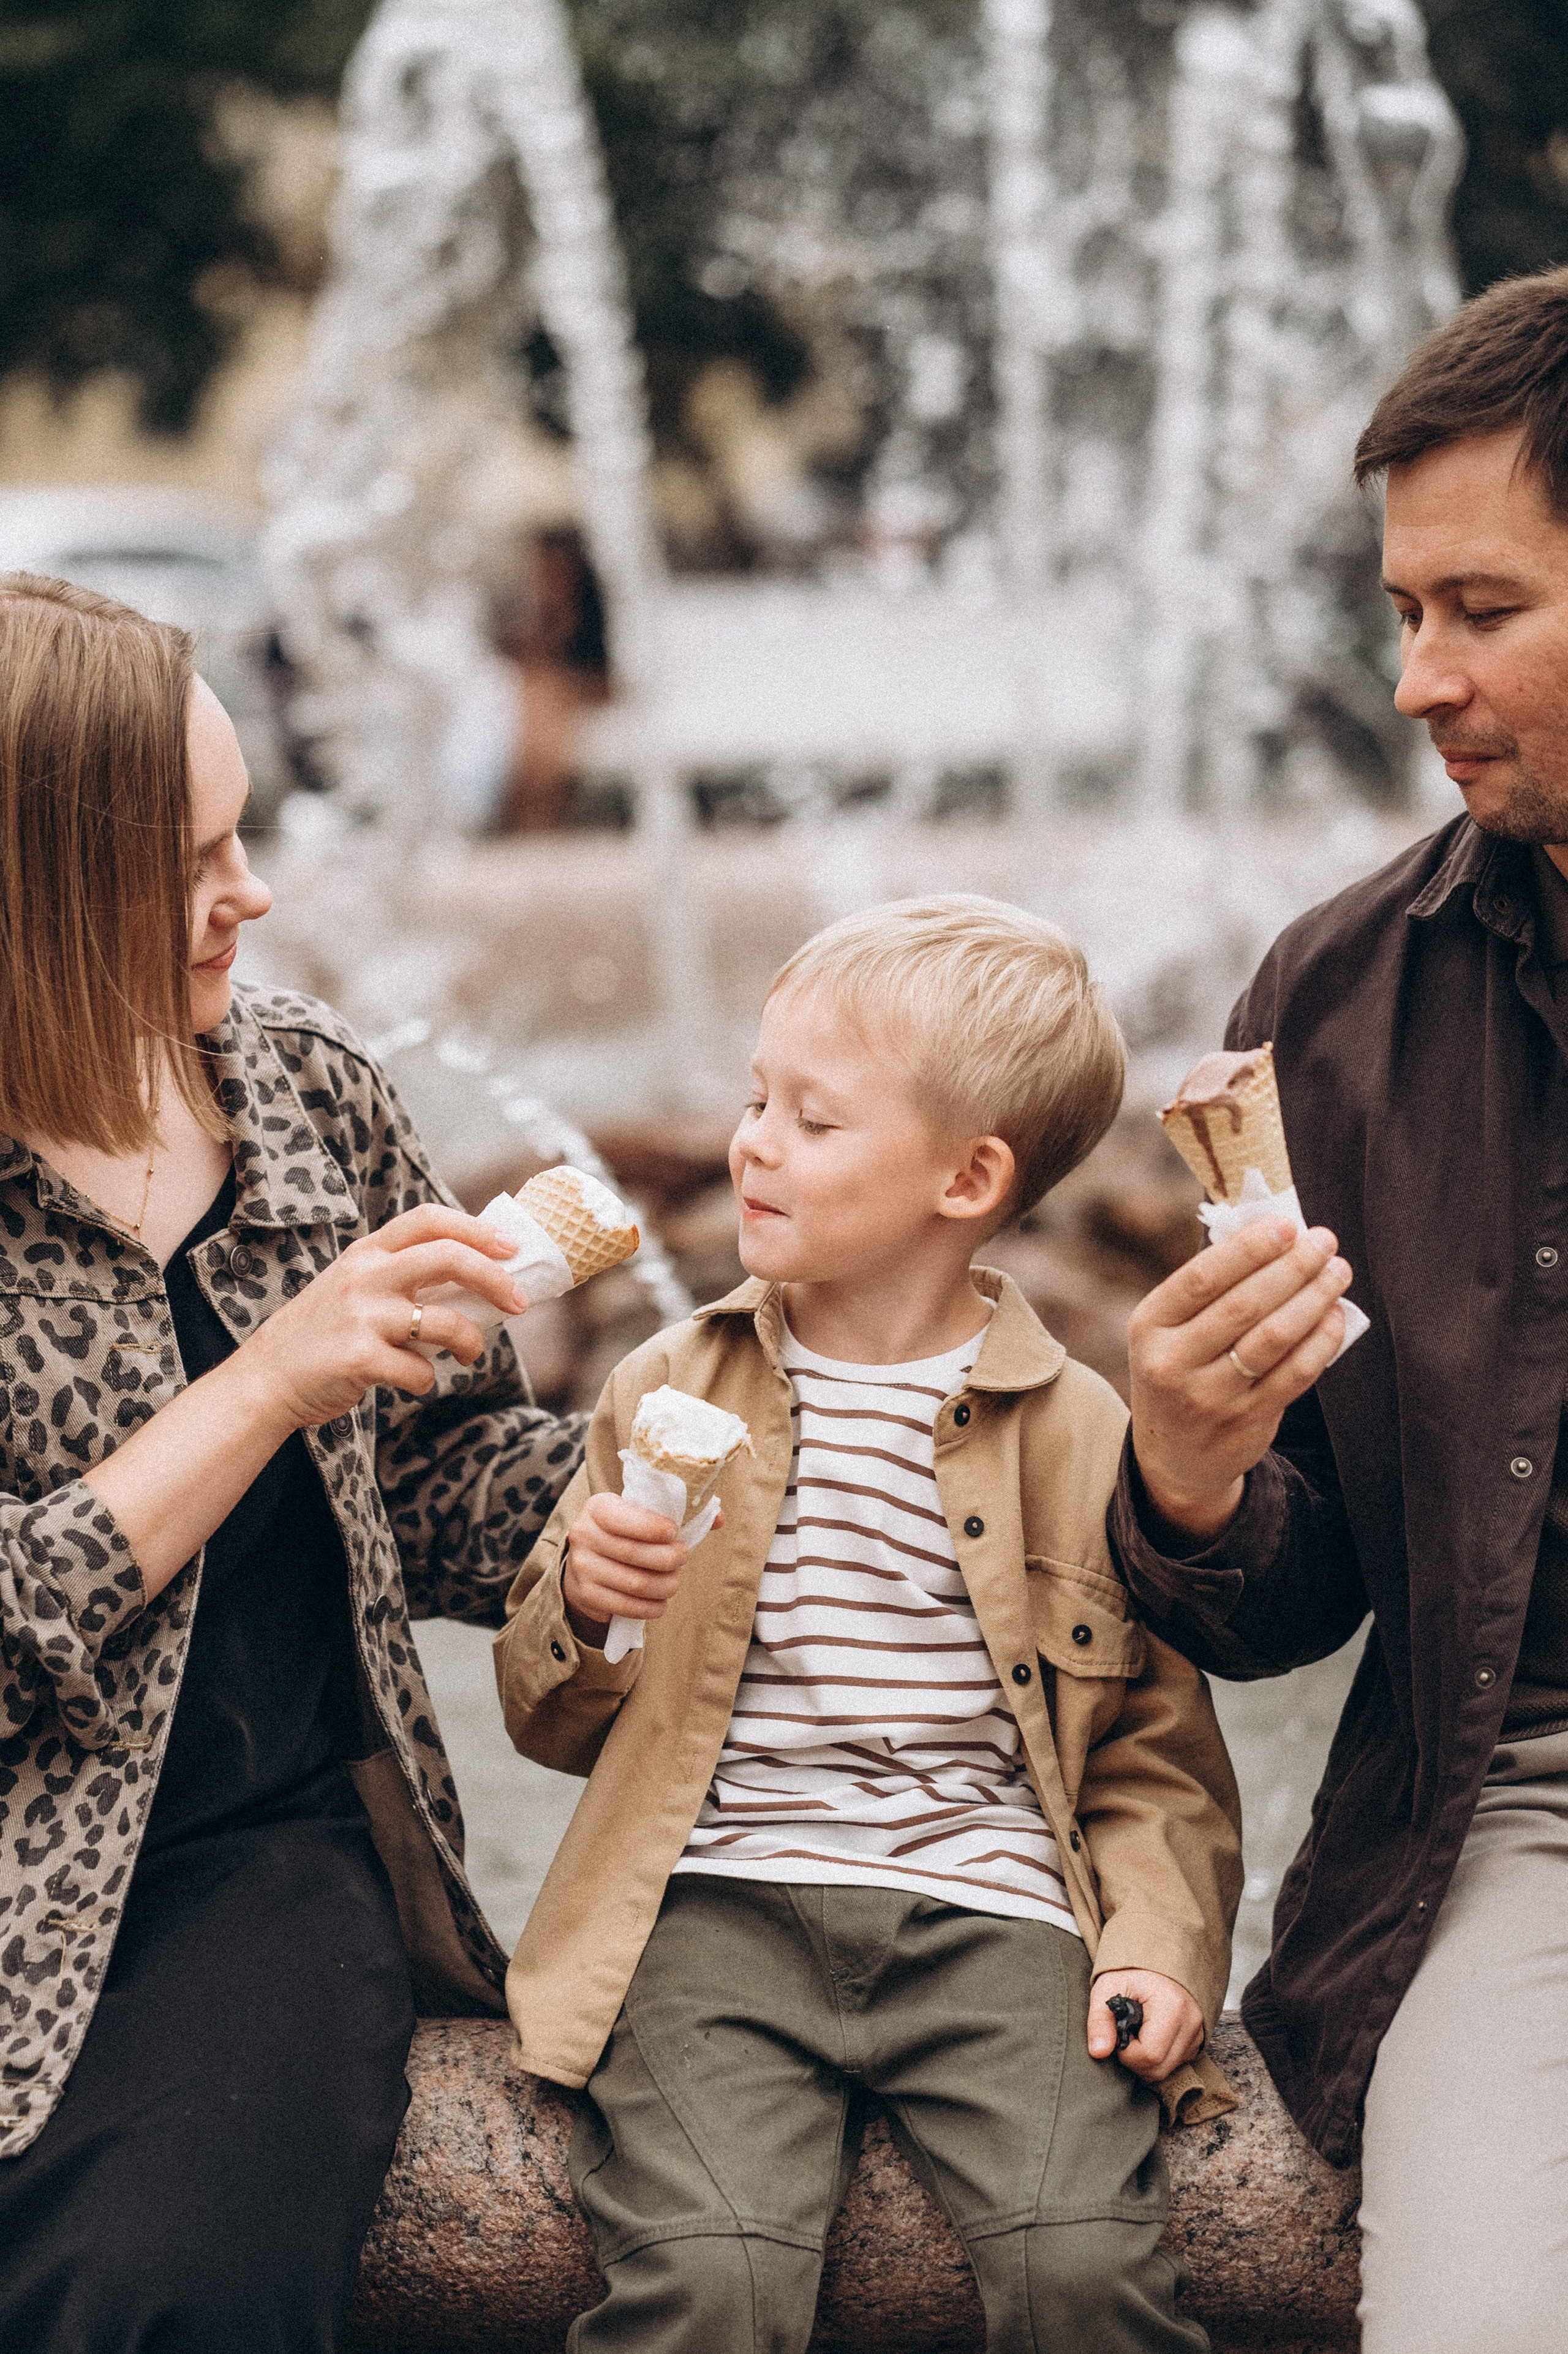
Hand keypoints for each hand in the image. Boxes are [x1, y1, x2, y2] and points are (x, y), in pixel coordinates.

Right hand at [235, 1203, 526, 1429]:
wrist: (266, 1378)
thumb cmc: (323, 1333)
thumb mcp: (355, 1287)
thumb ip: (401, 1275)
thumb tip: (474, 1274)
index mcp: (366, 1252)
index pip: (428, 1219)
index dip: (476, 1229)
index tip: (510, 1247)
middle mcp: (364, 1276)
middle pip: (448, 1258)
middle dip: (494, 1278)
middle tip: (518, 1302)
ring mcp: (361, 1316)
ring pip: (444, 1321)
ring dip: (471, 1342)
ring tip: (471, 1355)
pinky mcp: (360, 1358)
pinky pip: (420, 1371)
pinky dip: (426, 1380)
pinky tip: (412, 1380)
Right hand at [563, 1491, 700, 1640]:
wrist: (588, 1561)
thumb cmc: (625, 1532)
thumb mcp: (640, 1514)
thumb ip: (678, 1513)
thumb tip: (719, 1518)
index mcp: (598, 1508)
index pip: (623, 1518)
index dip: (652, 1527)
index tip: (675, 1533)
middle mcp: (583, 1535)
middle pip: (633, 1553)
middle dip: (667, 1559)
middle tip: (683, 1557)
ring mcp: (582, 1567)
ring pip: (634, 1583)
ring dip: (665, 1585)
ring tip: (675, 1580)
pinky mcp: (586, 1595)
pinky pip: (625, 1606)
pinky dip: (650, 1607)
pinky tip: (661, 1602)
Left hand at [1088, 1969, 1203, 2082]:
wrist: (1158, 1951)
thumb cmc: (1131, 1967)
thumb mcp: (1108, 1985)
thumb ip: (1100, 2019)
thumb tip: (1098, 2052)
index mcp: (1172, 2005)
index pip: (1149, 2055)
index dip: (1126, 2053)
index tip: (1118, 2033)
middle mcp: (1191, 2021)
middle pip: (1160, 2069)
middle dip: (1134, 2060)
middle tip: (1125, 2034)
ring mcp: (1198, 2031)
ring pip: (1168, 2070)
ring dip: (1146, 2060)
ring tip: (1137, 2031)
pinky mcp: (1199, 2037)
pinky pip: (1176, 2062)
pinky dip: (1160, 2056)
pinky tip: (1150, 2034)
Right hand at [1127, 1218, 1351, 1539]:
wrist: (1174, 1458)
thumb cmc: (1180, 1370)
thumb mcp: (1170, 1331)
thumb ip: (1210, 1289)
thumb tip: (1275, 1235)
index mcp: (1149, 1327)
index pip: (1202, 1278)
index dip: (1248, 1249)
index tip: (1287, 1226)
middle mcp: (1172, 1363)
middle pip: (1243, 1305)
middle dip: (1291, 1267)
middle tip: (1324, 1242)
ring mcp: (1210, 1397)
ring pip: (1274, 1338)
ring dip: (1313, 1299)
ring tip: (1337, 1272)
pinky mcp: (1247, 1422)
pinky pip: (1295, 1373)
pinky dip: (1322, 1340)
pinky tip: (1335, 1316)